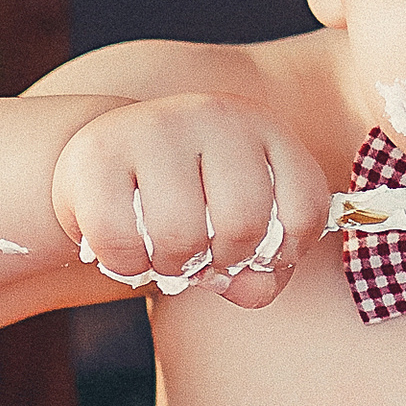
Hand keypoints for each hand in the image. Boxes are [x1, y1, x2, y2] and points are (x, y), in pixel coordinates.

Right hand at [49, 96, 327, 311]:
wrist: (108, 156)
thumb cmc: (188, 198)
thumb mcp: (238, 222)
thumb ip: (263, 267)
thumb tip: (250, 289)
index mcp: (265, 130)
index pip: (305, 208)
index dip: (284, 253)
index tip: (257, 256)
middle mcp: (216, 116)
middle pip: (243, 224)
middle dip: (223, 262)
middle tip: (202, 257)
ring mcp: (157, 128)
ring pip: (181, 236)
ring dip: (172, 266)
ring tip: (164, 251)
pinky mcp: (100, 152)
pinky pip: (121, 241)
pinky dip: (126, 264)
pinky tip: (128, 247)